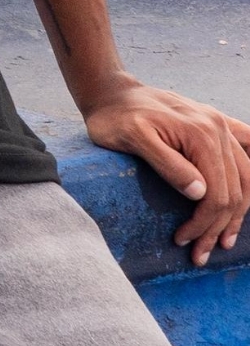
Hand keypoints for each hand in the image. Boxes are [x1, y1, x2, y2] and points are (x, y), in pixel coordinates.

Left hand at [80, 78, 249, 266]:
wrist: (110, 91)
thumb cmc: (115, 117)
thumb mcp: (133, 139)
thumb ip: (167, 164)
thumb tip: (200, 193)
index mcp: (202, 134)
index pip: (217, 193)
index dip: (204, 223)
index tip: (183, 241)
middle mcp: (218, 128)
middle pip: (234, 191)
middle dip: (219, 227)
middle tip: (199, 254)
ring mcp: (219, 126)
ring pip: (245, 180)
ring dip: (235, 214)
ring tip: (221, 240)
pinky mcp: (214, 126)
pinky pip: (244, 155)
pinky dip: (246, 182)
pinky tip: (241, 199)